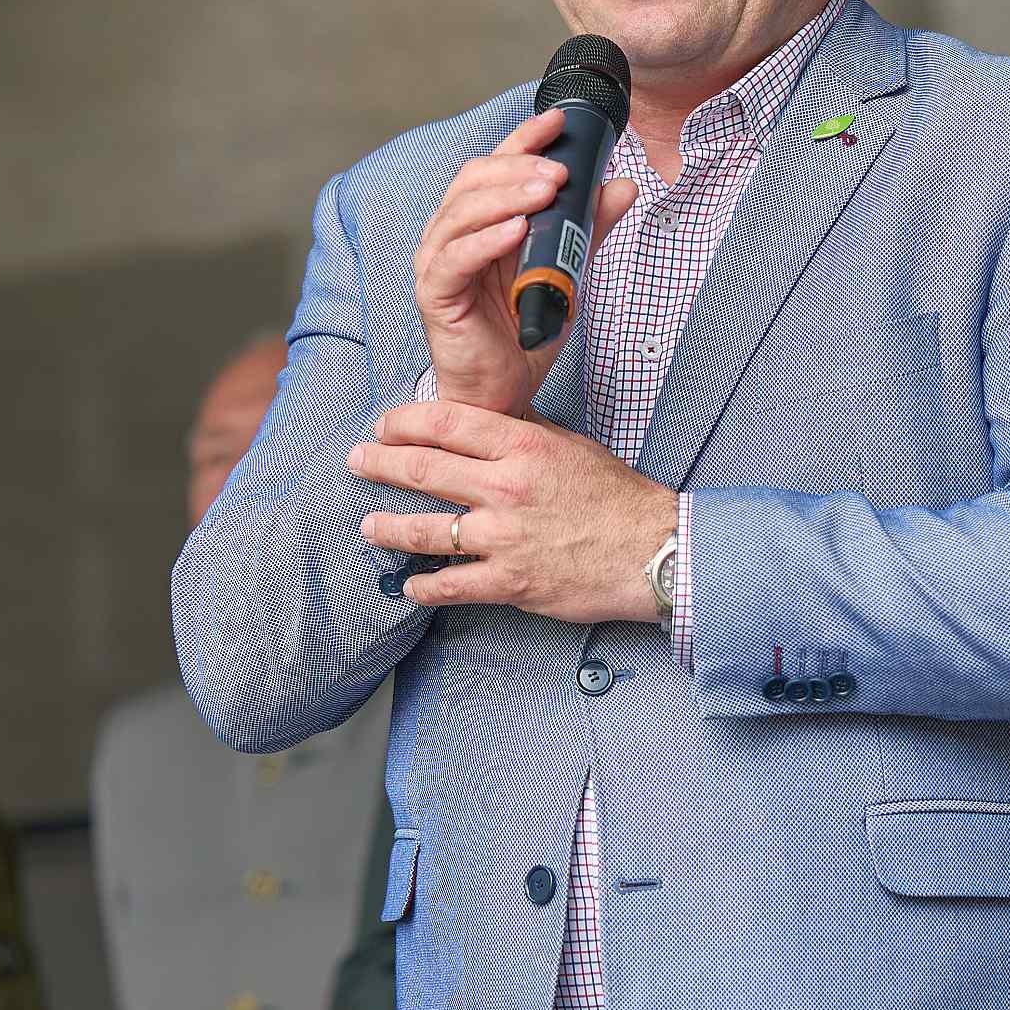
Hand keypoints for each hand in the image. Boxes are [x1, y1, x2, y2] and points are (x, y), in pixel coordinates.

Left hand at [351, 400, 677, 626]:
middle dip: (380, 464)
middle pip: (424, 470)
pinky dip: (425, 587)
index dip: (403, 421)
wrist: (652, 550)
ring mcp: (504, 537)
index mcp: (522, 446)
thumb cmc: (617, 498)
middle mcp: (505, 488)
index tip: (383, 425)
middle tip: (357, 462)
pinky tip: (410, 585)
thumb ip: (523, 437)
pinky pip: (452, 585)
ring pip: (426, 530)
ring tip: (368, 525)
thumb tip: (483, 427)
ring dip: (388, 527)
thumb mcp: (570, 447)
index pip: (445, 423)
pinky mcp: (510, 581)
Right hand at [414, 108, 638, 414]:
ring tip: (547, 191)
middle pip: (474, 181)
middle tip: (560, 170)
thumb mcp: (568, 271)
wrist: (504, 392)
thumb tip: (622, 185)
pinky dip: (486, 240)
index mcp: (479, 222)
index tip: (559, 121)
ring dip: (507, 196)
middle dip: (519, 167)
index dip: (523, 139)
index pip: (495, 166)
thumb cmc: (525, 332)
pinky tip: (517, 231)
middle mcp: (451, 235)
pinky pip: (455, 259)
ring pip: (462, 213)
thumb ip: (588, 229)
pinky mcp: (435, 296)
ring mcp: (438, 264)